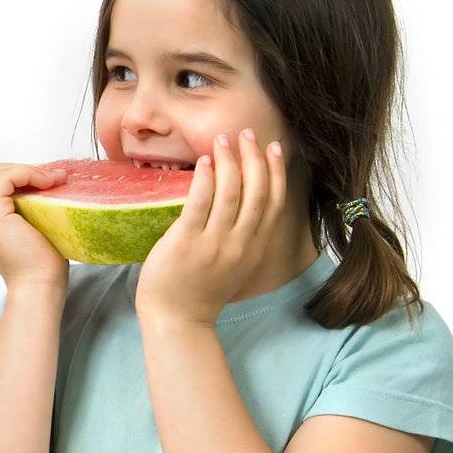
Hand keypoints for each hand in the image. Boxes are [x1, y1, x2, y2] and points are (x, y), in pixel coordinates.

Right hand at [0, 163, 68, 291]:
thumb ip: (24, 208)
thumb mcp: (30, 229)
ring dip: (25, 170)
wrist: (39, 287)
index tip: (42, 182)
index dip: (12, 176)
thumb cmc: (42, 266)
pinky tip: (45, 182)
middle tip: (47, 177)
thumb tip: (41, 184)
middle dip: (17, 170)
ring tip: (50, 179)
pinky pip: (5, 178)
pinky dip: (26, 173)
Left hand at [136, 129, 287, 324]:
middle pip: (256, 193)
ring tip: (223, 139)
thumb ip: (242, 239)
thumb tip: (242, 204)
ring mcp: (214, 245)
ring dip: (229, 162)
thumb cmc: (200, 291)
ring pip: (231, 194)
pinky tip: (204, 161)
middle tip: (248, 133)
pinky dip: (205, 180)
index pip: (273, 203)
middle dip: (254, 159)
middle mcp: (240, 245)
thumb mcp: (234, 266)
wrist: (177, 319)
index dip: (275, 173)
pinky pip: (200, 204)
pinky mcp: (186, 243)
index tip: (272, 148)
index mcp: (254, 249)